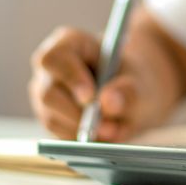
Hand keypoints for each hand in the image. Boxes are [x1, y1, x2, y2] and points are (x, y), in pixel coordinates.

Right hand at [28, 26, 177, 141]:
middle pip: (48, 93)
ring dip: (82, 130)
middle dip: (78, 114)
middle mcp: (50, 70)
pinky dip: (81, 140)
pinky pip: (58, 136)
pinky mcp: (50, 119)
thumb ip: (128, 91)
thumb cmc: (133, 79)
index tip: (90, 97)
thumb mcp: (140, 81)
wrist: (134, 96)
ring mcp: (46, 95)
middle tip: (107, 127)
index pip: (55, 58)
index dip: (70, 78)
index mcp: (68, 43)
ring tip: (113, 131)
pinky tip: (103, 136)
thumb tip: (107, 102)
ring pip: (52, 119)